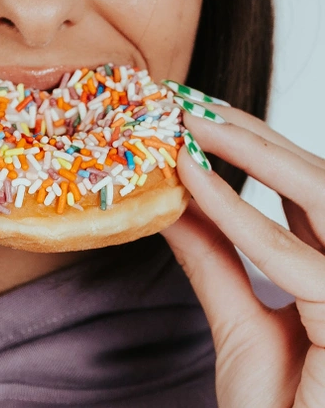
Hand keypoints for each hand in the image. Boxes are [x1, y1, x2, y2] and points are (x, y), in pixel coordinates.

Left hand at [161, 103, 324, 406]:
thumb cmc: (280, 407)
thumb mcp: (240, 321)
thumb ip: (216, 259)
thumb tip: (172, 201)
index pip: (313, 193)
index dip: (264, 149)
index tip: (206, 117)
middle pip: (323, 183)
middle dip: (257, 138)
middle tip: (192, 104)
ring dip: (255, 153)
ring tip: (192, 124)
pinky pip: (295, 259)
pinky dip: (240, 213)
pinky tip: (194, 180)